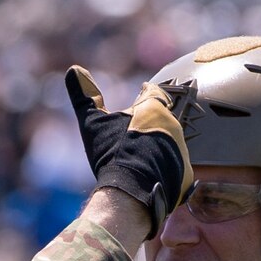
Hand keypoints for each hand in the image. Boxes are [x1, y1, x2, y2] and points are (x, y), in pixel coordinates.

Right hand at [64, 68, 193, 238]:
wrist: (131, 191)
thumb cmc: (111, 153)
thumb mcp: (92, 122)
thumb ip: (85, 96)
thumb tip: (73, 69)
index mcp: (153, 108)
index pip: (153, 93)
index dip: (146, 92)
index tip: (142, 91)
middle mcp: (173, 125)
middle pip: (163, 119)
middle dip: (151, 124)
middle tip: (135, 134)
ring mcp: (182, 150)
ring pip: (171, 143)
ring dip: (159, 147)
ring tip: (140, 159)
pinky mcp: (186, 173)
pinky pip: (177, 168)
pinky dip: (166, 170)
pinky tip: (151, 176)